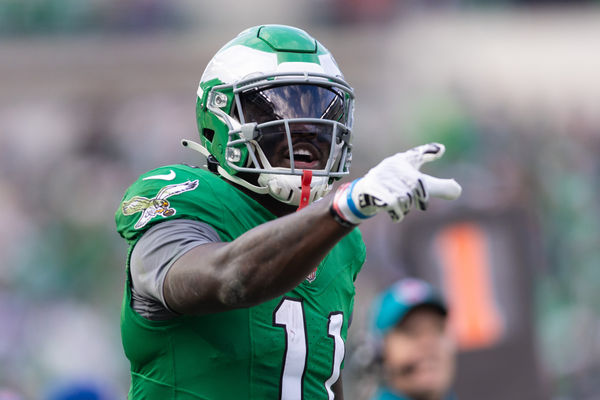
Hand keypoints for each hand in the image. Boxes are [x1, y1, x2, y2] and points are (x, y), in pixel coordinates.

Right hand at [331, 143, 461, 223]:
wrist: (364, 194)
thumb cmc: (392, 183)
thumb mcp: (412, 178)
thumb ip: (435, 183)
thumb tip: (458, 189)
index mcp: (401, 161)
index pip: (417, 155)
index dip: (428, 152)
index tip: (441, 150)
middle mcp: (390, 166)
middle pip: (417, 186)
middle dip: (420, 198)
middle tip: (414, 200)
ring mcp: (380, 178)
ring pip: (405, 199)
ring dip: (405, 207)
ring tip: (397, 203)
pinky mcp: (372, 191)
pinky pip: (393, 205)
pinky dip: (397, 214)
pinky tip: (394, 212)